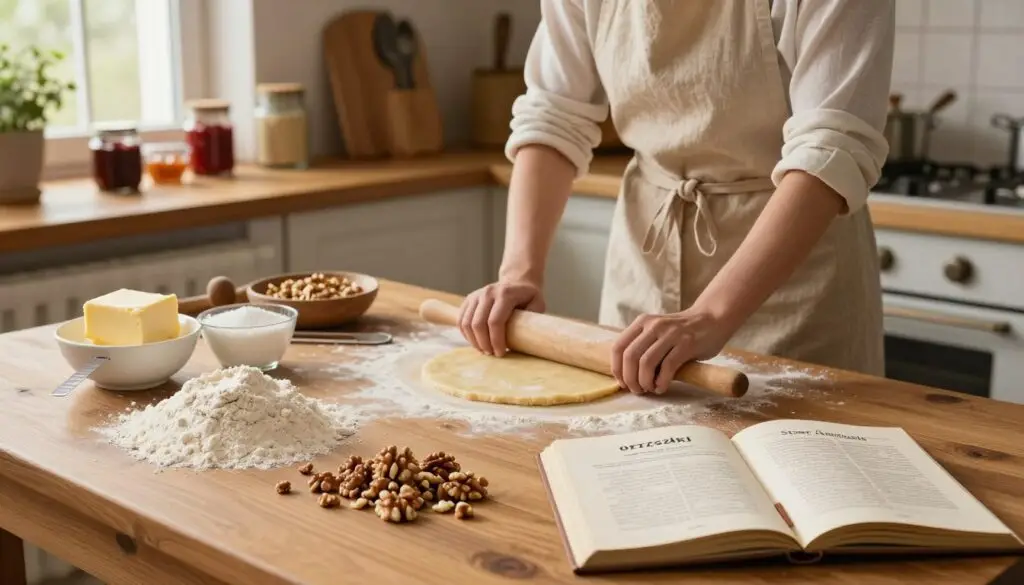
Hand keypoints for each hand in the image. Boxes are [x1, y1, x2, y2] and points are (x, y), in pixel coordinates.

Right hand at [459, 281, 544, 355]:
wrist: (517, 281)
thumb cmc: (528, 297)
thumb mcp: (537, 304)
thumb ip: (532, 319)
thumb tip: (526, 338)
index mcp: (505, 294)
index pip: (495, 321)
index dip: (496, 340)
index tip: (501, 353)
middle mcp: (488, 292)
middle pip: (478, 324)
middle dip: (484, 343)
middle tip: (492, 354)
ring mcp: (476, 295)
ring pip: (466, 323)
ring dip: (474, 341)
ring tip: (484, 350)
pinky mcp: (469, 299)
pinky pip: (461, 320)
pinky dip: (466, 335)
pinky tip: (476, 342)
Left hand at [611, 308, 731, 394]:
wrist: (712, 319)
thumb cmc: (682, 331)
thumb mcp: (657, 332)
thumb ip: (643, 345)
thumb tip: (626, 374)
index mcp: (642, 322)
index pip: (618, 347)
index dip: (617, 369)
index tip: (623, 383)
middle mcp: (654, 325)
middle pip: (630, 357)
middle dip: (630, 379)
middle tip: (637, 390)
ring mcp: (671, 334)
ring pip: (646, 363)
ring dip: (645, 382)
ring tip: (650, 389)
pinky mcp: (687, 344)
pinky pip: (668, 367)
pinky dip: (662, 382)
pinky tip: (662, 387)